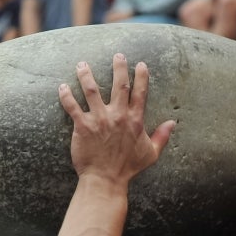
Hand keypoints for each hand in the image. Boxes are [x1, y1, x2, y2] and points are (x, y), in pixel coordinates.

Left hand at [58, 53, 174, 185]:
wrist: (106, 180)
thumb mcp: (151, 153)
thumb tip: (173, 123)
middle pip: (119, 84)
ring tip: (82, 65)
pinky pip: (72, 106)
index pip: (140, 93)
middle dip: (119, 67)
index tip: (140, 65)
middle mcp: (118, 116)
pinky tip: (62, 87)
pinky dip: (65, 95)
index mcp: (134, 120)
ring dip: (86, 74)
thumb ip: (162, 137)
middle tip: (117, 55)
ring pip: (91, 89)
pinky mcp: (82, 126)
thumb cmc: (128, 168)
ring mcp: (99, 119)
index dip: (142, 76)